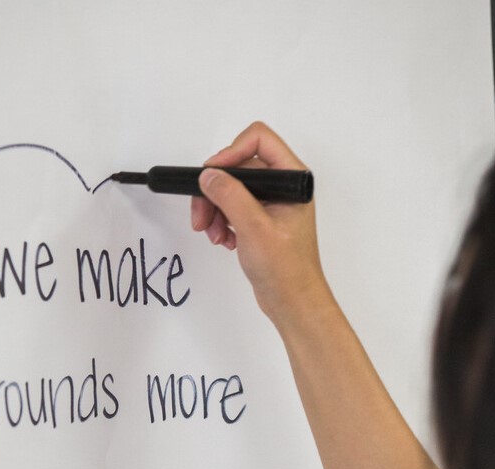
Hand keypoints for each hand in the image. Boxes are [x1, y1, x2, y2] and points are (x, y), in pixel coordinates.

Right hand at [191, 122, 332, 328]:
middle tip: (202, 214)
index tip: (212, 175)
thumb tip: (209, 175)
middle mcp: (283, 187)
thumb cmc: (287, 270)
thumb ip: (230, 196)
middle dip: (215, 190)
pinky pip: (232, 207)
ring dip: (215, 209)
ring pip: (231, 189)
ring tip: (213, 233)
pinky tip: (224, 240)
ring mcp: (271, 203)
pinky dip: (222, 221)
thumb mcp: (254, 228)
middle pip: (238, 167)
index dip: (231, 152)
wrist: (292, 301)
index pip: (259, 140)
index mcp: (293, 179)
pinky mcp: (260, 219)